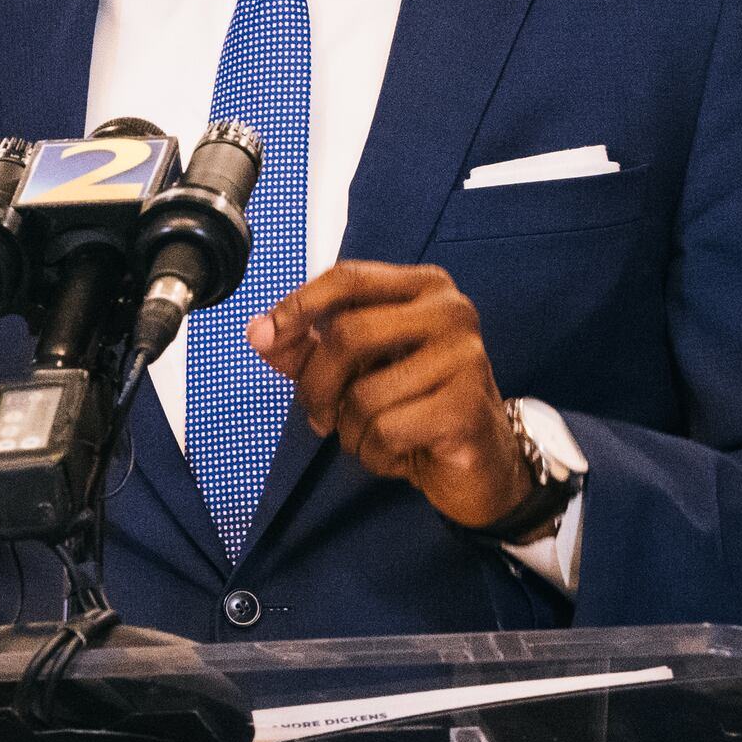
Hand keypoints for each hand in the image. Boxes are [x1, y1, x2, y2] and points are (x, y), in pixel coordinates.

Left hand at [244, 262, 530, 530]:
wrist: (482, 464)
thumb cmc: (419, 407)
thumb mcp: (358, 370)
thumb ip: (308, 347)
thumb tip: (260, 333)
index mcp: (425, 288)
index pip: (348, 278)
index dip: (298, 305)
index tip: (266, 335)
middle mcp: (451, 312)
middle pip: (347, 334)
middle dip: (316, 385)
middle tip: (318, 416)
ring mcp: (464, 358)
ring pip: (363, 394)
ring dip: (351, 430)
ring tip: (375, 435)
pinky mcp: (466, 408)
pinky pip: (385, 431)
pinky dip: (375, 453)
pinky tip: (398, 453)